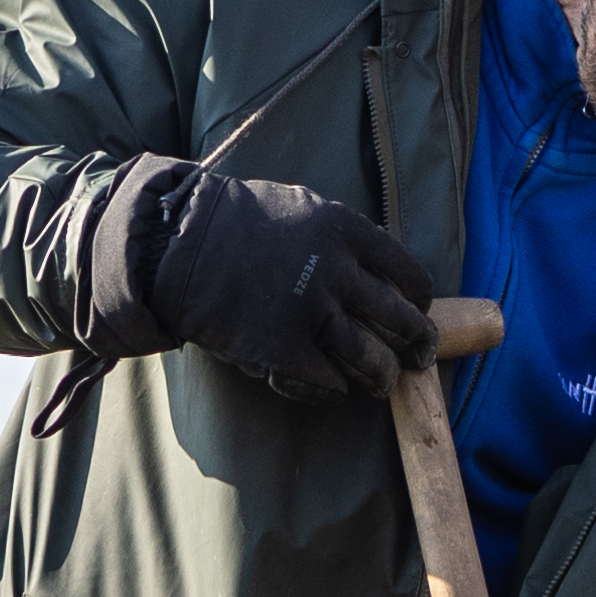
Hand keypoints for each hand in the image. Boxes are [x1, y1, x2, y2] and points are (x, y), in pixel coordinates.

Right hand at [131, 169, 433, 398]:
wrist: (175, 246)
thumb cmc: (233, 222)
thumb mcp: (299, 207)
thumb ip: (341, 235)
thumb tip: (378, 266)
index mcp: (345, 231)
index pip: (407, 273)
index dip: (420, 299)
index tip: (420, 309)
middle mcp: (336, 272)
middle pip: (400, 320)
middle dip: (417, 344)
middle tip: (419, 357)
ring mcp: (311, 314)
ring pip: (371, 359)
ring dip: (382, 375)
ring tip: (382, 382)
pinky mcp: (283, 352)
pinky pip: (328, 382)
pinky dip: (334, 388)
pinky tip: (332, 386)